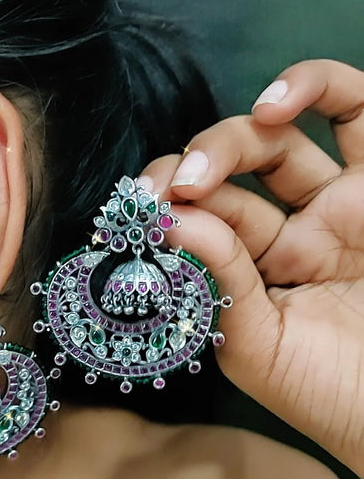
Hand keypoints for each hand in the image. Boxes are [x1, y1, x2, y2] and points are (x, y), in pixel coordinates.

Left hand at [144, 59, 363, 478]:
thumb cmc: (330, 393)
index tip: (136, 210)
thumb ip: (217, 283)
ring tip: (202, 166)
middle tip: (168, 189)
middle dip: (190, 170)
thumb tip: (171, 220)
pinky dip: (313, 85)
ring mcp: (342, 206)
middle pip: (233, 174)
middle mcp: (296, 233)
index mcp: (259, 275)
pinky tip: (271, 106)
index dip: (168, 206)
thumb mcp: (257, 348)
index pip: (205, 219)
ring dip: (233, 135)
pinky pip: (358, 109)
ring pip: (281, 138)